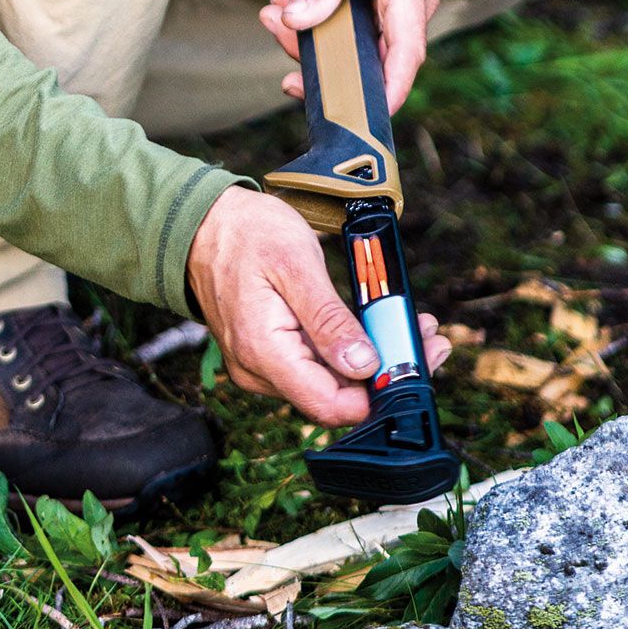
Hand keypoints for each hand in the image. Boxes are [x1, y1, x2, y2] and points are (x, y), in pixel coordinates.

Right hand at [187, 185, 449, 424]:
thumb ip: (328, 319)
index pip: (328, 405)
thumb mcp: (295, 263)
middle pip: (333, 398)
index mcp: (263, 353)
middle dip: (385, 374)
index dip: (376, 394)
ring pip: (328, 384)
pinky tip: (373, 327)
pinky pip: (315, 366)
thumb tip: (363, 365)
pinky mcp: (270, 355)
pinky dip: (348, 351)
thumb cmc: (245, 234)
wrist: (202, 223)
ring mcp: (262, 367)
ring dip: (371, 361)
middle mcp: (259, 372)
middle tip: (425, 338)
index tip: (413, 363)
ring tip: (408, 326)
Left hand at [259, 0, 443, 112]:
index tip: (351, 117)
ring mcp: (399, 2)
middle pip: (368, 56)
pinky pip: (354, 18)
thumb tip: (297, 23)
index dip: (382, 94)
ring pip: (355, 38)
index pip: (404, 58)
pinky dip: (320, 9)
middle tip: (271, 21)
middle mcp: (410, 4)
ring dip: (310, 26)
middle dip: (315, 51)